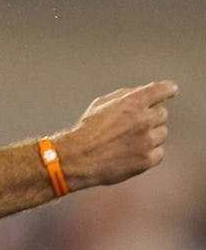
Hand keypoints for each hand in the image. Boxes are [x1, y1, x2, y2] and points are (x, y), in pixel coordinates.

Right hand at [56, 80, 177, 189]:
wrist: (77, 159)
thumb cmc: (86, 131)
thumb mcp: (100, 104)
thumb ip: (124, 96)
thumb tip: (142, 93)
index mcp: (132, 103)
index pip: (160, 90)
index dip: (168, 89)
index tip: (172, 90)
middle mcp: (142, 120)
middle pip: (162, 113)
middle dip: (151, 117)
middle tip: (134, 126)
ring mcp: (146, 141)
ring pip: (162, 133)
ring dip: (151, 135)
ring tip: (129, 142)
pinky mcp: (147, 159)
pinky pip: (159, 153)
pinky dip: (149, 152)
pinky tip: (133, 153)